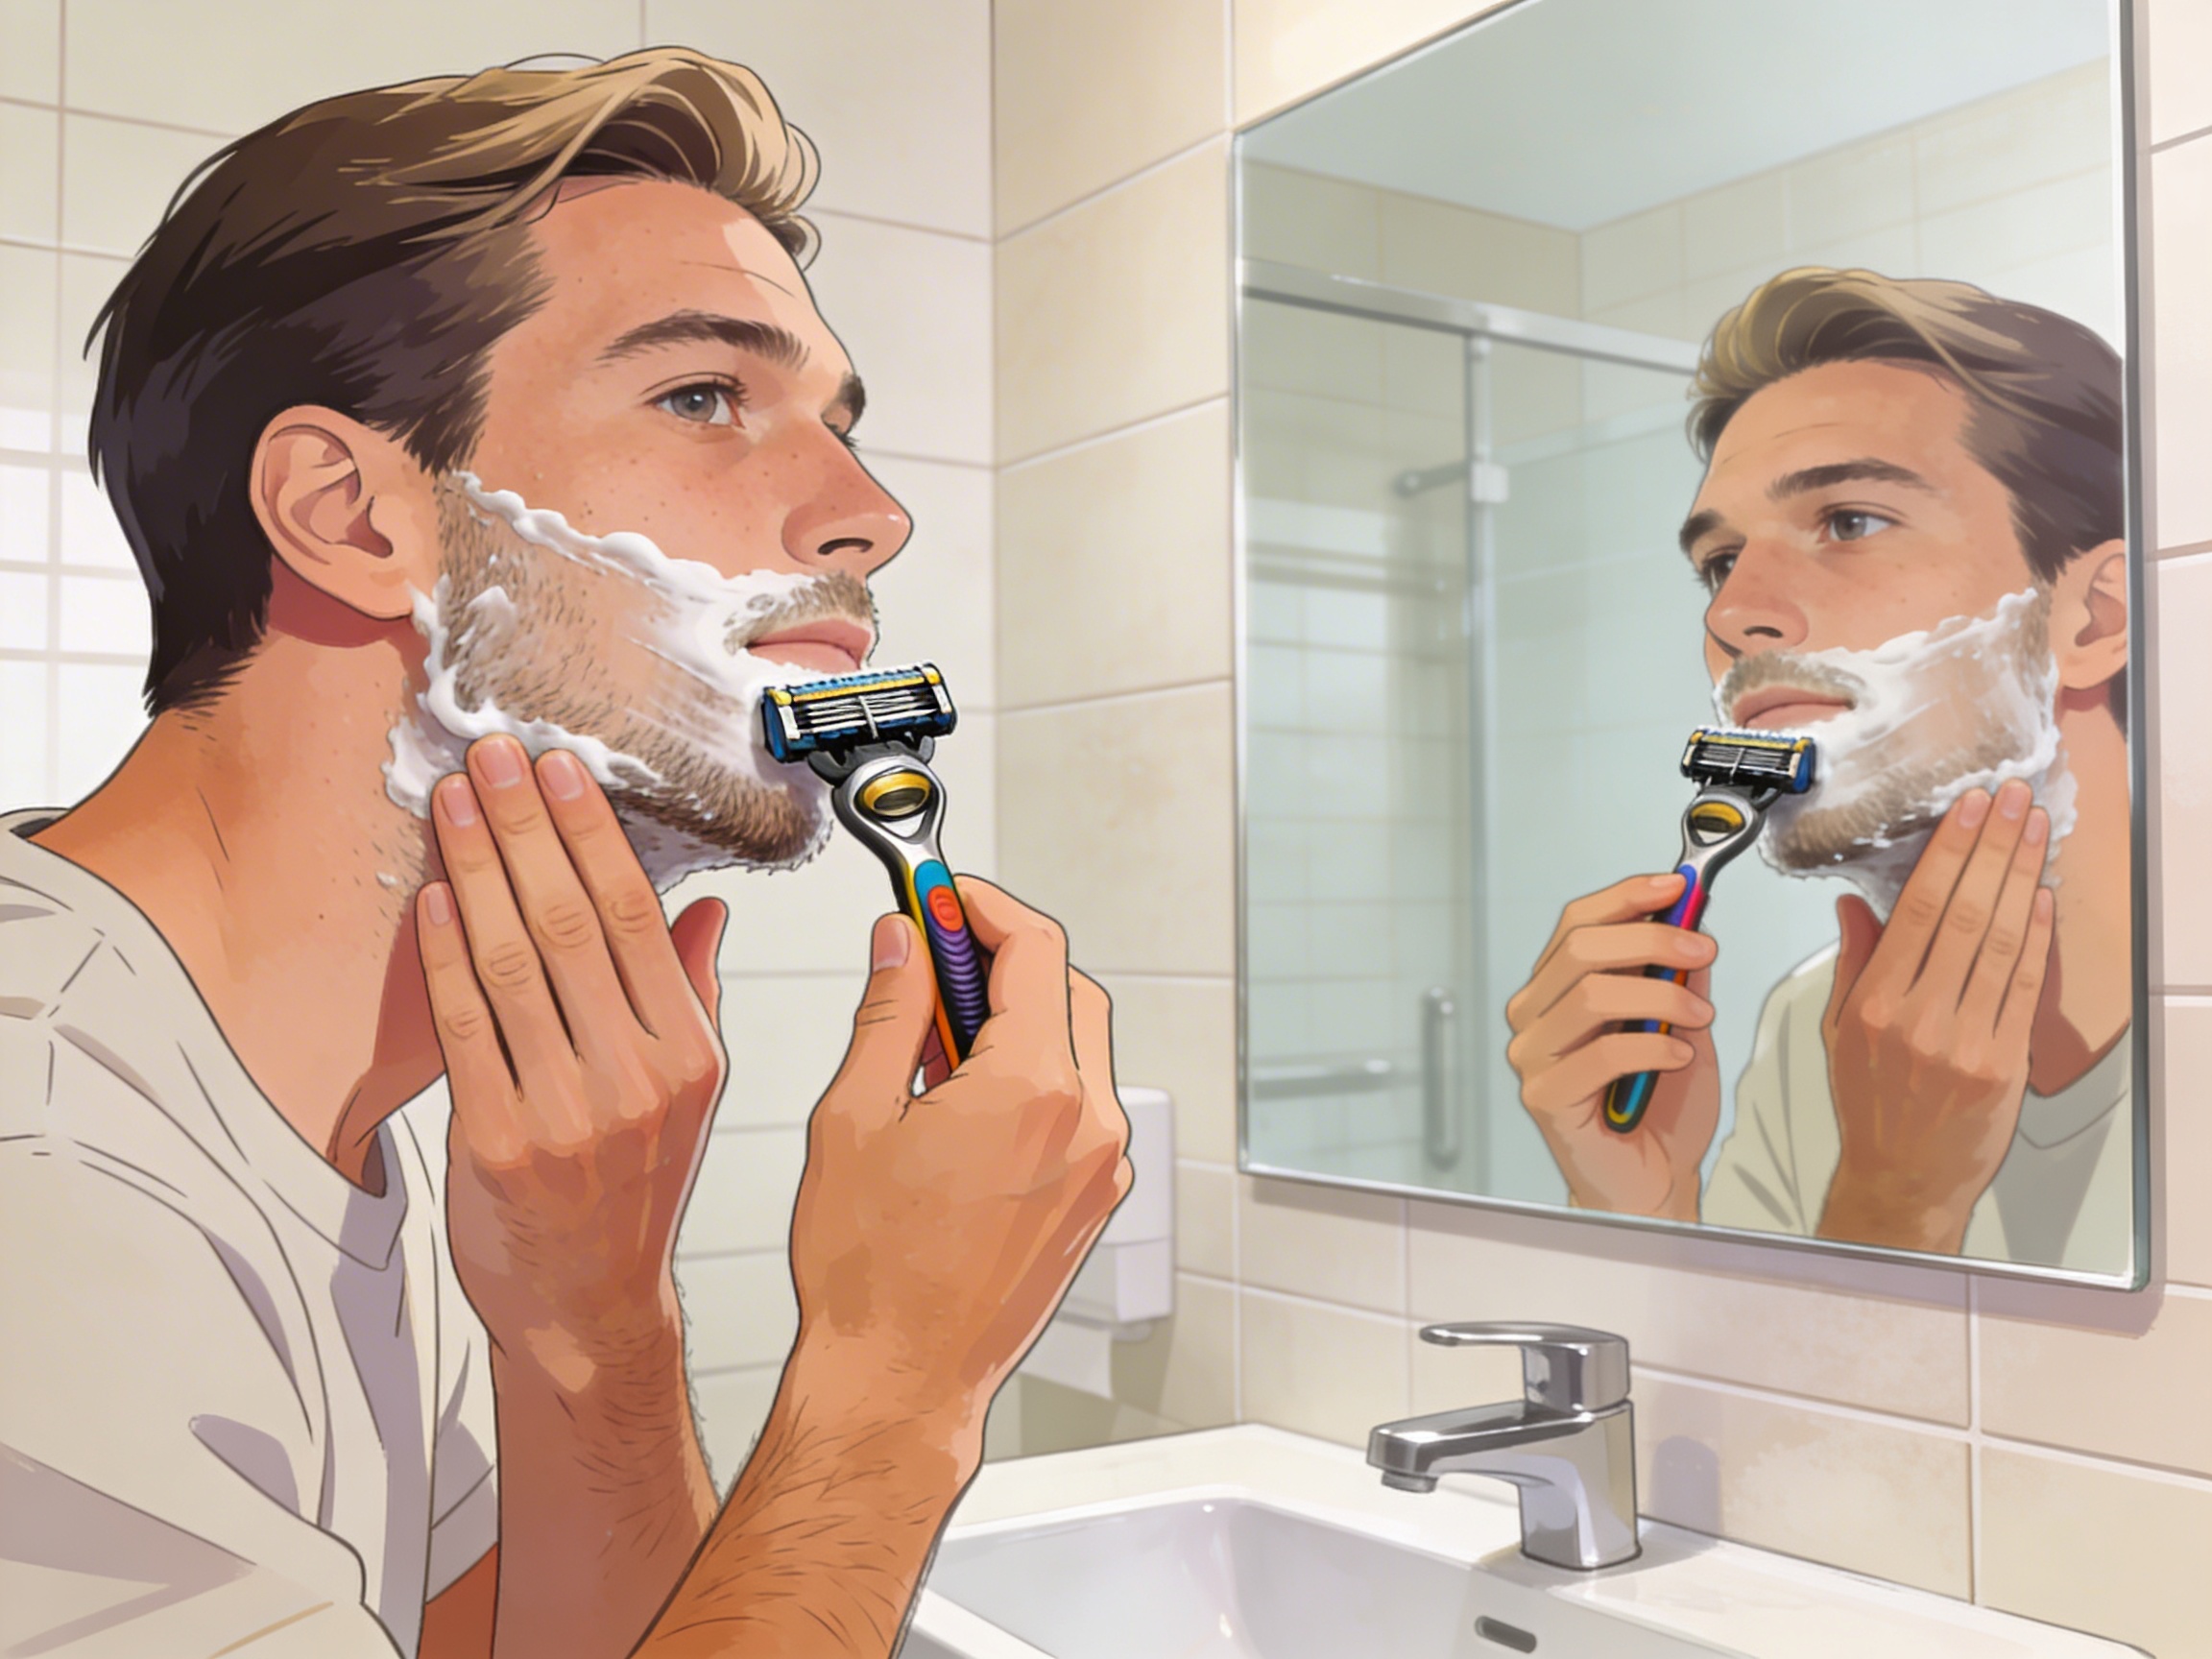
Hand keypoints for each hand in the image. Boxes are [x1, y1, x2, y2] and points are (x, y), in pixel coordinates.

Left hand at [415, 736, 727, 1371]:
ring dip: (475, 869)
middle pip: (570, 924)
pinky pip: (464, 1026)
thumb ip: (690, 995)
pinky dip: (443, 955)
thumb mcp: (688, 1095)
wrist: (586, 1308)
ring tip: (453, 805)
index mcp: (689, 1055)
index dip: (591, 834)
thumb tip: (702, 910)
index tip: (560, 769)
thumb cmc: (631, 1194)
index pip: (637, 919)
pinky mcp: (495, 1143)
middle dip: (525, 827)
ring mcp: (565, 1114)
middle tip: (491, 757)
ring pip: (511, 963)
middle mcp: (634, 1080)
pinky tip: (433, 899)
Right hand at [785, 877, 1130, 1445]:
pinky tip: (960, 1106)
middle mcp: (1088, 1124)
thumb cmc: (869, 1275)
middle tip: (931, 959)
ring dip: (1013, 1024)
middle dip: (1000, 961)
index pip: (1034, 949)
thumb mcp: (854, 1116)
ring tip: (930, 1049)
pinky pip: (1075, 1109)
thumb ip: (889, 1012)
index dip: (981, 907)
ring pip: (1076, 1050)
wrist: (900, 1382)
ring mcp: (1101, 1167)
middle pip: (1068, 991)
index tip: (941, 896)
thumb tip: (902, 945)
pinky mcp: (1094, 1201)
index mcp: (1034, 1091)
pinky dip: (1029, 1081)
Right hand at [1505, 873, 1722, 1219]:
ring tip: (1700, 1018)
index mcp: (1556, 988)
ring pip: (1592, 995)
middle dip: (1652, 939)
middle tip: (1702, 950)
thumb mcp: (1681, 1022)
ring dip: (1660, 997)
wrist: (1653, 1180)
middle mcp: (1535, 1015)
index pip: (1577, 922)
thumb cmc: (1658, 1105)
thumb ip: (1677, 974)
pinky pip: (1601, 1053)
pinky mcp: (1544, 1096)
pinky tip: (1678, 1055)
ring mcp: (1533, 1055)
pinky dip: (1652, 1047)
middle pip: (1582, 949)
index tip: (1677, 887)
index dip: (1627, 897)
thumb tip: (1690, 916)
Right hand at [1817, 781, 2055, 1252]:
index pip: (1917, 909)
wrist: (1904, 1178)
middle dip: (1993, 849)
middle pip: (1964, 914)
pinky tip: (2041, 899)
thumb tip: (1857, 905)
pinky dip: (2038, 937)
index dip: (1950, 852)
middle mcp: (1918, 1018)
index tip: (1970, 809)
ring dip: (2023, 879)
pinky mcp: (2003, 1063)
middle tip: (2013, 801)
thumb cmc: (1872, 1105)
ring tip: (2035, 833)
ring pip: (2001, 942)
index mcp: (1874, 1004)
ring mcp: (1964, 1041)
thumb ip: (1855, 963)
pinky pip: (2024, 986)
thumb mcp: (1839, 1031)